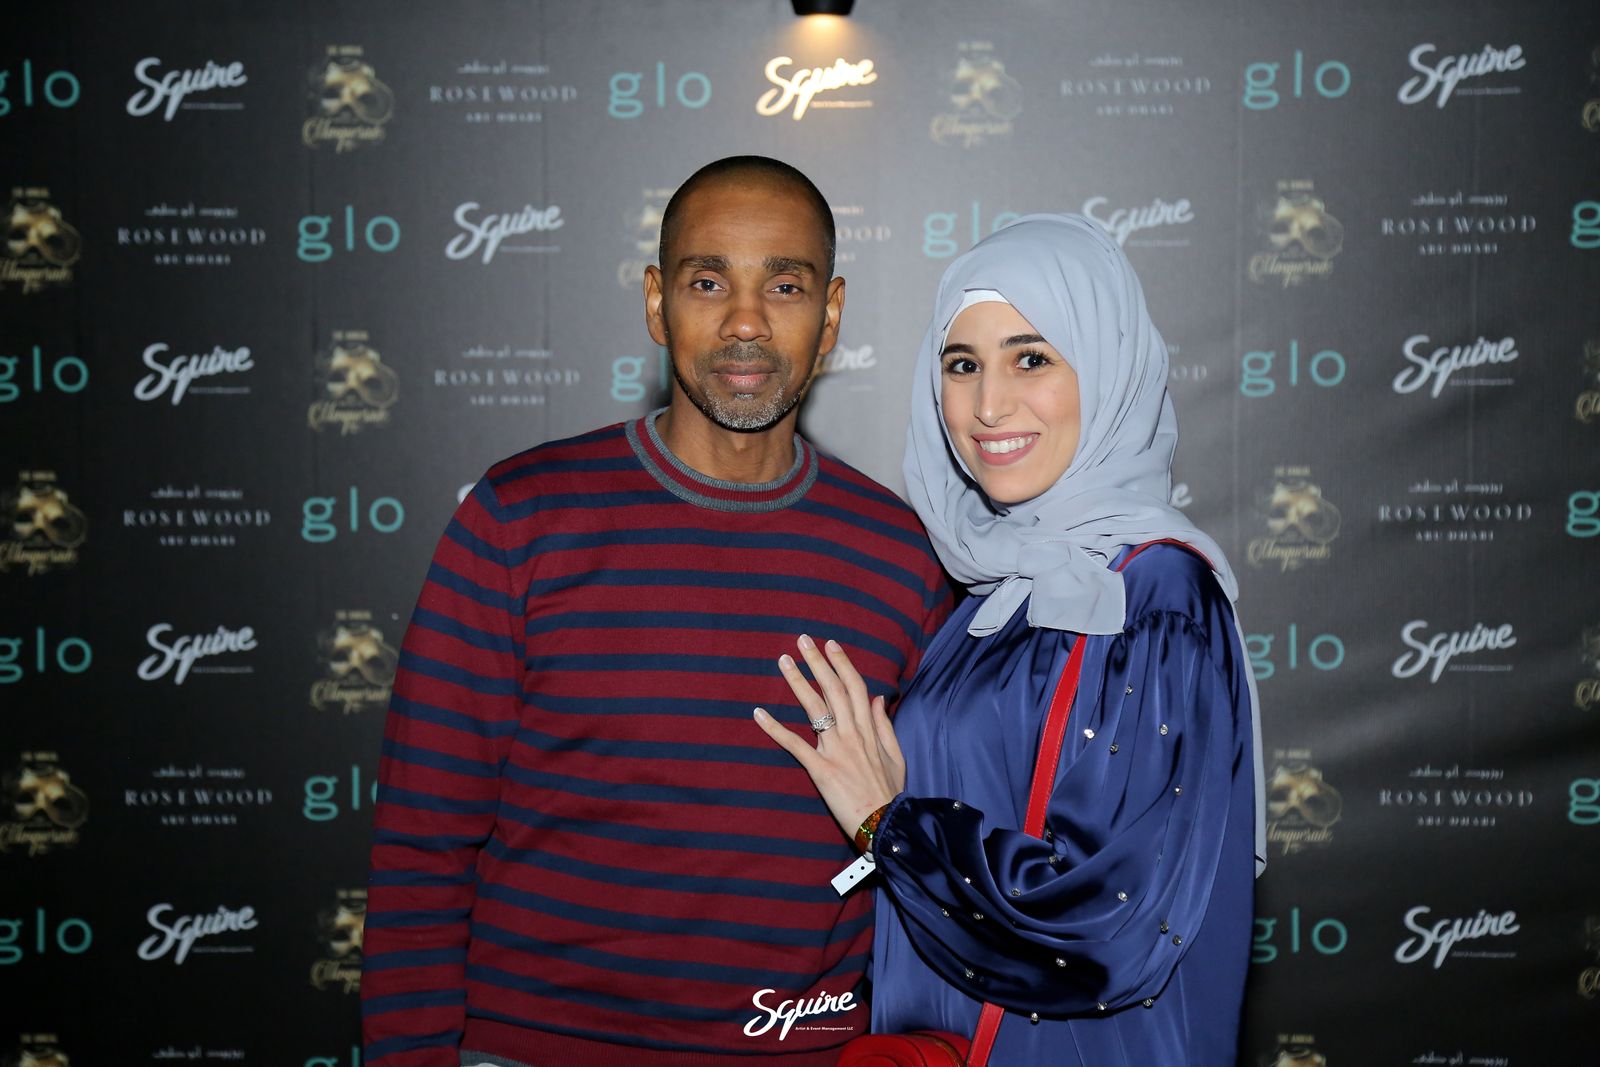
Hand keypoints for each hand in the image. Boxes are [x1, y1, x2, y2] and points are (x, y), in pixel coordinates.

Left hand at [753, 634, 905, 842]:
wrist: (886, 823)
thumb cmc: (889, 792)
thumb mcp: (895, 755)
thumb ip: (884, 725)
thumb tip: (878, 698)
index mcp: (869, 730)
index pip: (855, 687)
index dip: (842, 664)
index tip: (830, 645)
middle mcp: (852, 734)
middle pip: (833, 689)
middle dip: (817, 662)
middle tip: (802, 640)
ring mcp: (835, 750)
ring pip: (814, 708)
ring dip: (797, 682)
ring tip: (784, 662)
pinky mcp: (820, 769)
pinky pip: (794, 745)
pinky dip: (775, 728)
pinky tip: (759, 713)